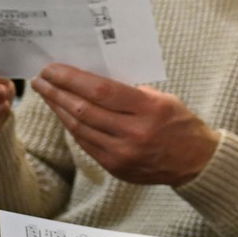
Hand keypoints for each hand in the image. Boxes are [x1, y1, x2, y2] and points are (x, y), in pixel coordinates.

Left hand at [29, 62, 218, 184]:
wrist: (196, 162)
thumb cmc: (181, 125)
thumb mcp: (165, 100)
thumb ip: (132, 93)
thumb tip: (96, 81)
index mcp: (150, 110)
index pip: (101, 91)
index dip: (72, 78)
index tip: (53, 69)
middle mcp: (134, 132)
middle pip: (84, 109)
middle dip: (57, 92)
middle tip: (41, 80)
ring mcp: (123, 153)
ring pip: (79, 128)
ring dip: (59, 109)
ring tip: (47, 95)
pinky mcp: (116, 167)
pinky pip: (86, 144)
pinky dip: (73, 127)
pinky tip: (64, 115)